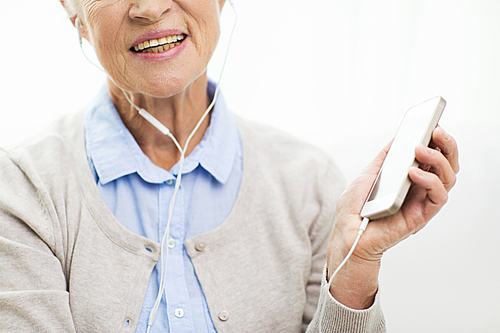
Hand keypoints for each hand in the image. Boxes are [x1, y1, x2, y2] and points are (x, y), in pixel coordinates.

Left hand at [326, 126, 458, 308]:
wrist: (346, 233)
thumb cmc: (354, 207)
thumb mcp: (368, 174)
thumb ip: (386, 157)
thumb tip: (400, 137)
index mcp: (409, 177)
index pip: (433, 157)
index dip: (438, 140)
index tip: (434, 123)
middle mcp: (420, 189)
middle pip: (447, 165)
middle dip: (446, 145)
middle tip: (436, 131)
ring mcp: (421, 202)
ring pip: (448, 179)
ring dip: (438, 160)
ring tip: (420, 149)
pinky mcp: (421, 217)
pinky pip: (438, 198)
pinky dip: (429, 181)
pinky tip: (413, 173)